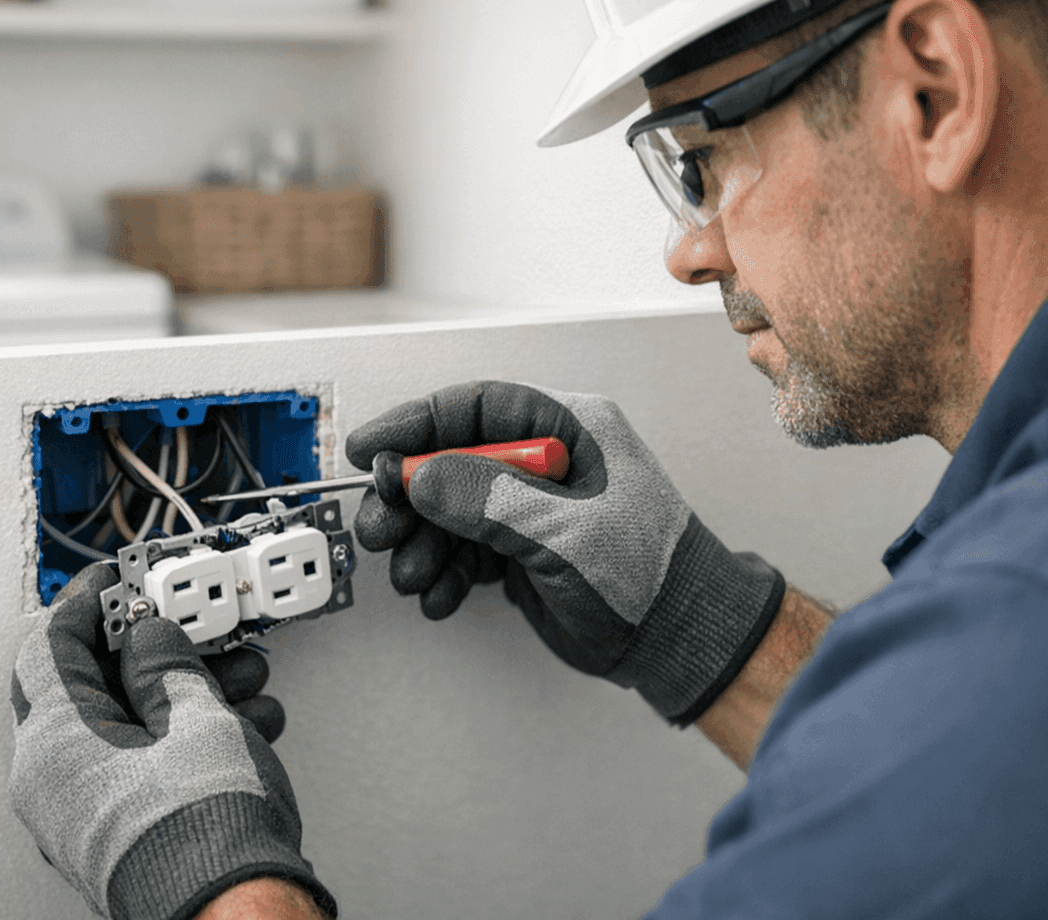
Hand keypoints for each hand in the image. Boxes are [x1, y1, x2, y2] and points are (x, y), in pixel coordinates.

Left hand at [9, 564, 334, 919]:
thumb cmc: (205, 832)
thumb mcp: (194, 714)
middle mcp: (54, 783)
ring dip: (185, 689)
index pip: (49, 646)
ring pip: (127, 724)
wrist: (235, 912)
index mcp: (51, 745)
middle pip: (94, 685)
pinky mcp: (123, 833)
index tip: (119, 576)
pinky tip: (243, 719)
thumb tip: (151, 637)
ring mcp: (86, 813)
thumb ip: (167, 661)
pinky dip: (186, 733)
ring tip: (241, 673)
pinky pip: (143, 762)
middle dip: (155, 647)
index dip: (89, 600)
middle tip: (191, 621)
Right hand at [348, 381, 785, 725]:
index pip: (475, 407)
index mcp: (568, 428)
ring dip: (423, 543)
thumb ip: (490, 500)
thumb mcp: (565, 532)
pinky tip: (441, 594)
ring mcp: (533, 507)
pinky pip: (465, 550)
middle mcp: (546, 461)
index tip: (371, 449)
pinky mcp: (524, 549)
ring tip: (414, 574)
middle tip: (382, 527)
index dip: (415, 425)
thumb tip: (423, 476)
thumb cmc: (651, 574)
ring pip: (451, 510)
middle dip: (409, 497)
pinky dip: (445, 572)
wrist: (676, 640)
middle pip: (451, 460)